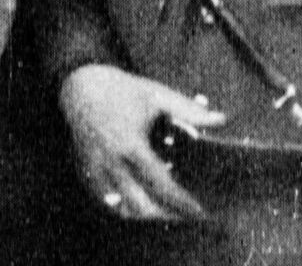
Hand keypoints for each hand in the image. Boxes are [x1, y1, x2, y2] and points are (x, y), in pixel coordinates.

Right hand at [59, 65, 224, 221]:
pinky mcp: (86, 170)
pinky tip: (137, 203)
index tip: (200, 212)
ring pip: (120, 208)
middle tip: (185, 215)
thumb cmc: (120, 90)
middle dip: (165, 215)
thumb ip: (189, 110)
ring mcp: (96, 168)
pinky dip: (122, 207)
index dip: (183, 204)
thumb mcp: (156, 95)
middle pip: (141, 205)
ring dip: (143, 215)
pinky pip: (104, 200)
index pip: (161, 186)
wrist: (79, 85)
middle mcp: (112, 162)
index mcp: (131, 145)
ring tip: (163, 212)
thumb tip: (221, 119)